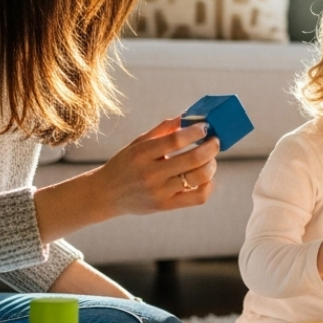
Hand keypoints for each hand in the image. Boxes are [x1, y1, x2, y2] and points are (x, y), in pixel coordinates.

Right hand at [90, 116, 219, 216]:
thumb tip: (189, 116)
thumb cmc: (126, 163)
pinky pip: (197, 197)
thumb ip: (164, 129)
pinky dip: (208, 186)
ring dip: (211, 165)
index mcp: (142, 153)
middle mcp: (150, 173)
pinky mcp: (165, 206)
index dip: (196, 132)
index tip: (205, 127)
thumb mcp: (138, 143)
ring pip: (198, 178)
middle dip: (211, 147)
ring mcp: (158, 192)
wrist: (106, 193)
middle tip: (215, 141)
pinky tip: (206, 178)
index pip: (176, 140)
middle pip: (192, 159)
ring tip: (210, 159)